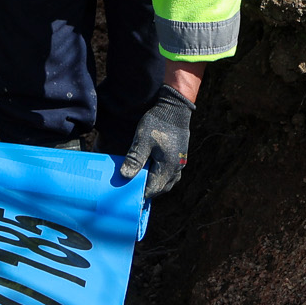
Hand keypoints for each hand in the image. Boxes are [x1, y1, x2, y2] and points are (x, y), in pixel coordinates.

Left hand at [120, 85, 195, 199]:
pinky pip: (171, 174)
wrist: (175, 109)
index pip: (153, 189)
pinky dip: (161, 177)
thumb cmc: (158, 123)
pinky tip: (151, 172)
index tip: (128, 196)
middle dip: (148, 191)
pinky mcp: (179, 157)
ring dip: (155, 185)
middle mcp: (176, 168)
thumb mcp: (142, 140)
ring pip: (167, 182)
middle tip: (132, 190)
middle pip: (161, 188)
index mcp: (168, 167)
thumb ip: (135, 159)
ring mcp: (180, 163)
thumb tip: (125, 176)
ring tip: (141, 182)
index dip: (141, 194)